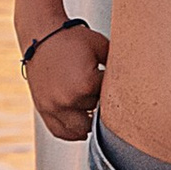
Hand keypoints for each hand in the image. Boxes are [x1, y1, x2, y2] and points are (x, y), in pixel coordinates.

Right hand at [23, 21, 107, 138]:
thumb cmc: (70, 39)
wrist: (40, 36)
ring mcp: (54, 107)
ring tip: (93, 113)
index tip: (109, 81)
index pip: (110, 98)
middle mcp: (69, 99)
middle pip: (96, 115)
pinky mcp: (43, 109)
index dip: (112, 90)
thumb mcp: (100, 46)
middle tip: (100, 94)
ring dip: (88, 123)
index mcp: (86, 84)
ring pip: (79, 130)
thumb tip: (130, 77)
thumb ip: (116, 65)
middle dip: (100, 106)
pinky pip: (60, 131)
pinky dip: (71, 133)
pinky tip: (80, 128)